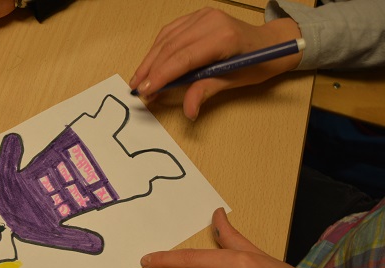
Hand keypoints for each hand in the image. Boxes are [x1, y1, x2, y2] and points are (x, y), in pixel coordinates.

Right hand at [129, 7, 301, 120]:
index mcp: (222, 38)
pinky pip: (170, 32)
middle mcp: (210, 21)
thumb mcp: (233, 82)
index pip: (182, 59)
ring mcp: (203, 15)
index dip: (160, 76)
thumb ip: (205, 92)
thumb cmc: (256, 63)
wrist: (270, 43)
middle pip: (170, 48)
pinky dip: (157, 48)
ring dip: (150, 60)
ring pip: (166, 39)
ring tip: (138, 80)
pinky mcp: (197, 15)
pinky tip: (150, 63)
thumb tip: (188, 111)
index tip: (145, 92)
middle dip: (151, 71)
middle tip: (137, 90)